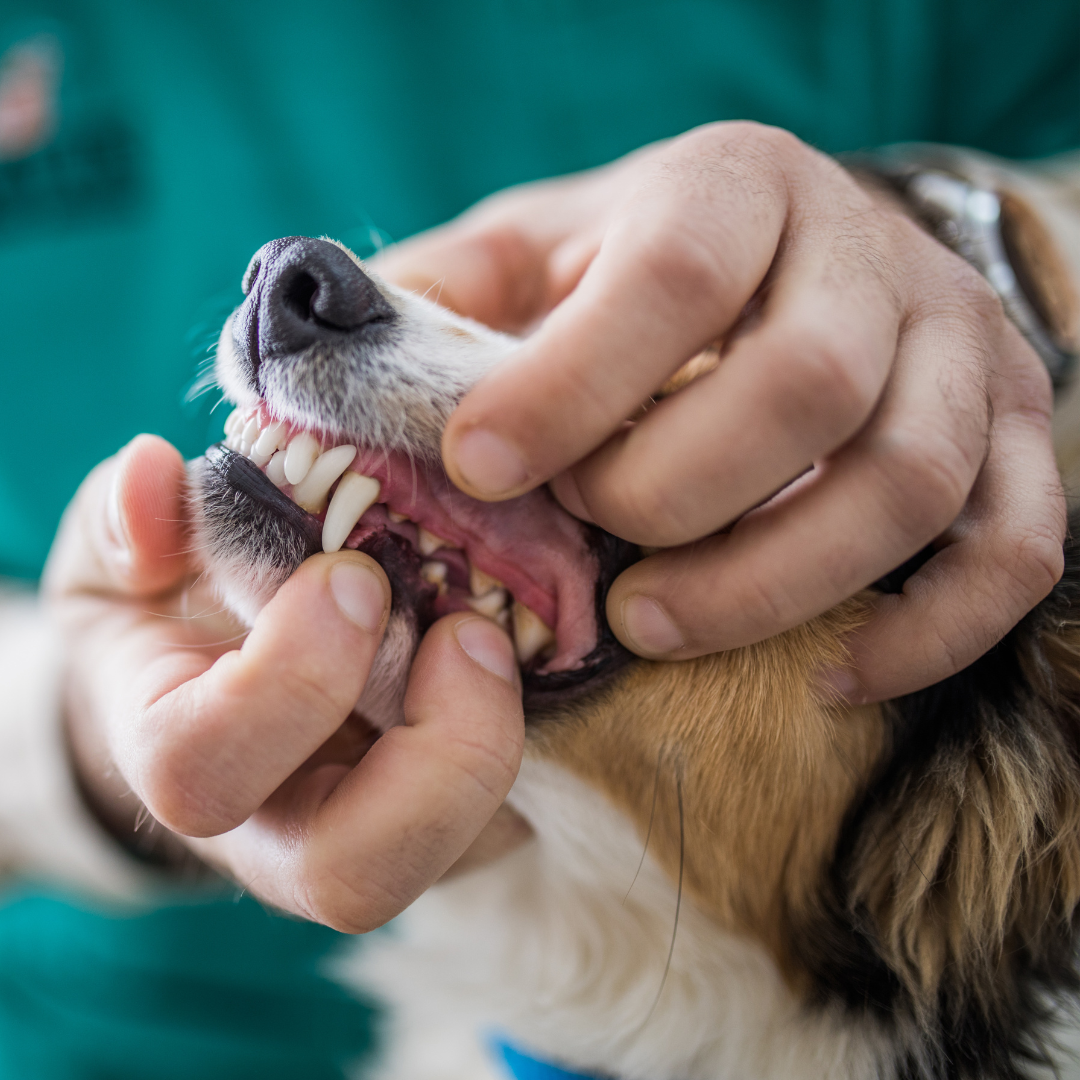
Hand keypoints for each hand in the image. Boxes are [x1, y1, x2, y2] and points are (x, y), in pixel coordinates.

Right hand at [45, 435, 524, 931]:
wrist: (214, 687)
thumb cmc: (168, 616)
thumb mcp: (125, 558)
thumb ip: (125, 522)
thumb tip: (151, 474)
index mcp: (181, 757)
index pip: (204, 770)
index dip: (289, 680)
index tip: (353, 577)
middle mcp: (279, 829)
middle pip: (353, 878)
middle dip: (431, 754)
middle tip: (467, 632)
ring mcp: (372, 835)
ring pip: (456, 860)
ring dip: (498, 744)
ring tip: (500, 636)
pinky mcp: (451, 821)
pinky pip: (513, 816)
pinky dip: (543, 737)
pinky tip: (534, 648)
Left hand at [375, 122, 1064, 701]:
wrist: (793, 263)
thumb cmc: (639, 276)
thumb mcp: (532, 255)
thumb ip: (440, 301)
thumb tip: (321, 368)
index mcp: (736, 189)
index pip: (676, 276)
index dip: (573, 384)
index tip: (477, 466)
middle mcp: (867, 257)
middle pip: (804, 388)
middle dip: (673, 494)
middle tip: (586, 545)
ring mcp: (960, 353)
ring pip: (908, 483)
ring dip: (771, 582)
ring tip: (655, 625)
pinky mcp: (1013, 444)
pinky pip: (1009, 554)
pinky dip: (925, 634)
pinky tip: (826, 677)